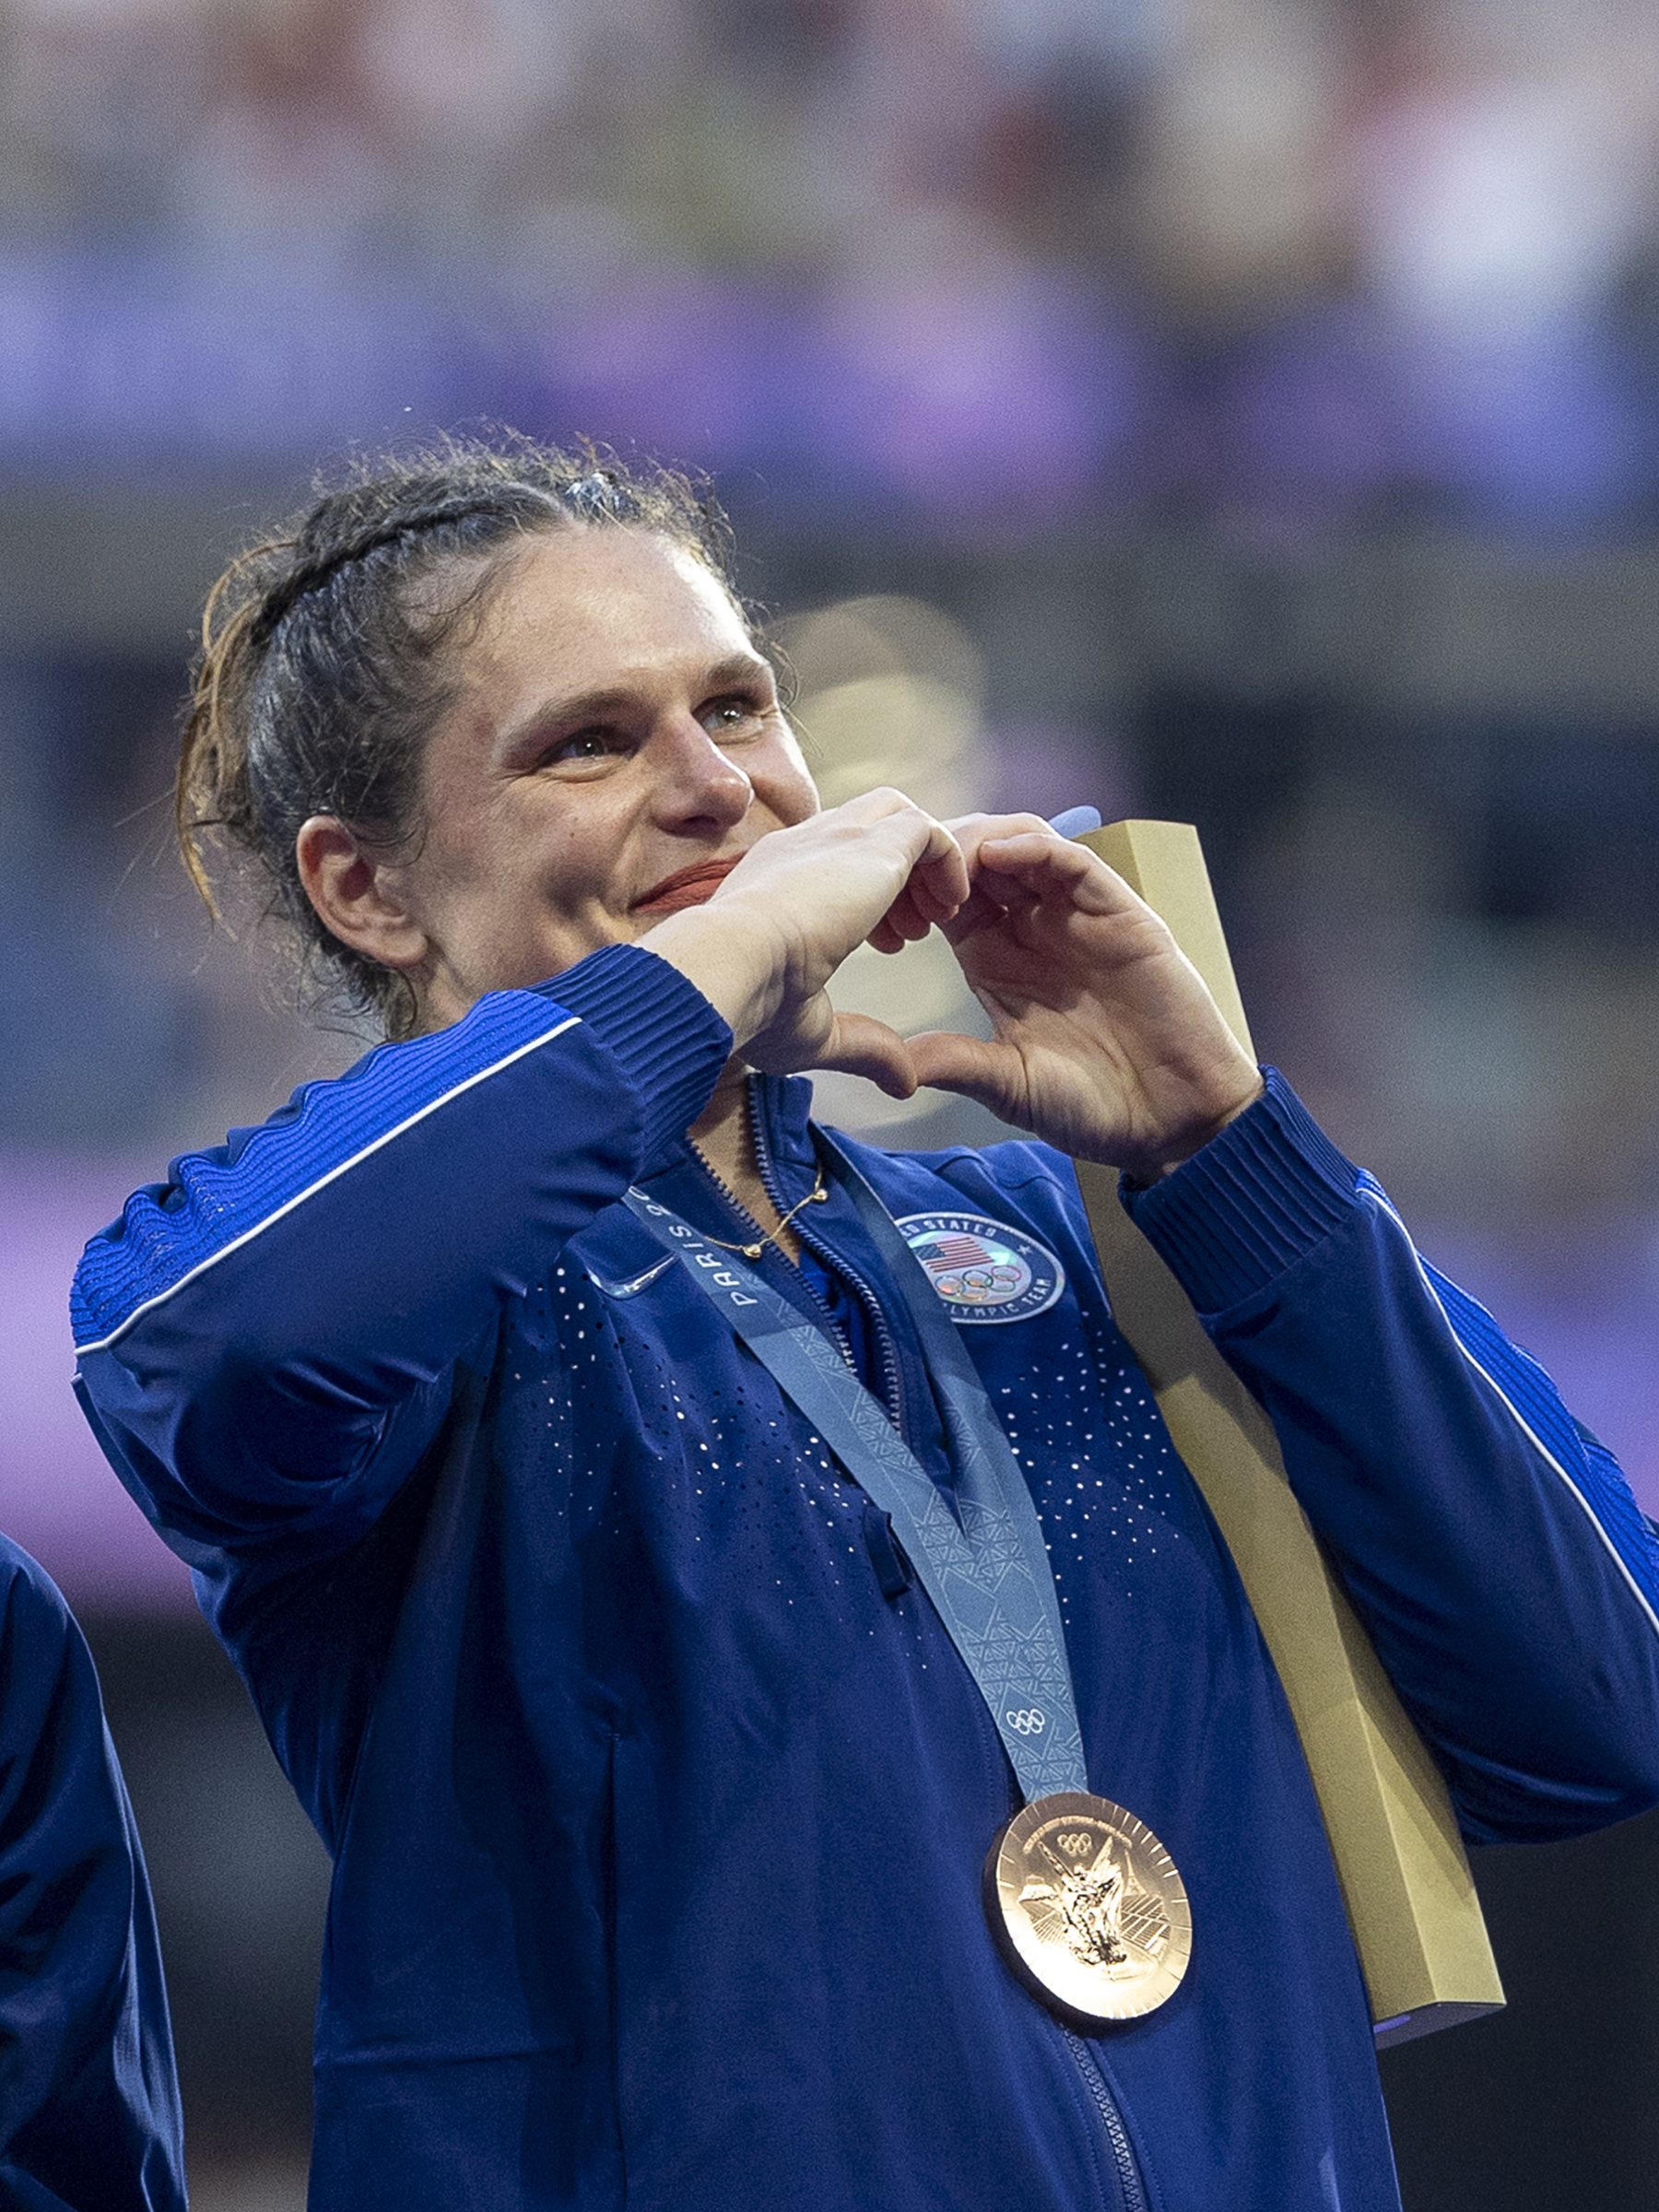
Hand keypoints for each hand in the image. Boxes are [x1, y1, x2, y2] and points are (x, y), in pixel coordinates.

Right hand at [640, 790, 967, 1096]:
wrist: (725, 967)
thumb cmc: (748, 1005)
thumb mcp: (812, 1030)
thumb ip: (863, 1046)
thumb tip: (903, 1083)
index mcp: (773, 880)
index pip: (830, 859)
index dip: (868, 898)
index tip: (883, 946)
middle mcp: (802, 846)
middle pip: (867, 825)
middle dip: (900, 871)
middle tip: (915, 931)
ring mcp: (835, 837)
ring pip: (899, 816)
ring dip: (926, 865)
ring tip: (938, 920)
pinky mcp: (871, 844)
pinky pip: (928, 829)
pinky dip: (949, 861)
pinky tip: (950, 910)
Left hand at [888, 815, 1263, 1174]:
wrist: (1172, 1121)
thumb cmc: (1094, 1106)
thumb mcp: (1008, 1083)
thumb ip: (955, 1062)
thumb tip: (888, 1064)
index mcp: (995, 959)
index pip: (946, 898)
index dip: (912, 887)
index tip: (878, 897)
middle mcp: (1032, 929)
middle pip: (978, 859)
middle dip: (941, 851)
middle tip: (910, 867)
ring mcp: (1076, 918)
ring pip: (1024, 846)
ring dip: (984, 840)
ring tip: (952, 860)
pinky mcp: (1120, 915)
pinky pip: (1075, 863)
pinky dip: (1038, 848)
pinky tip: (1005, 854)